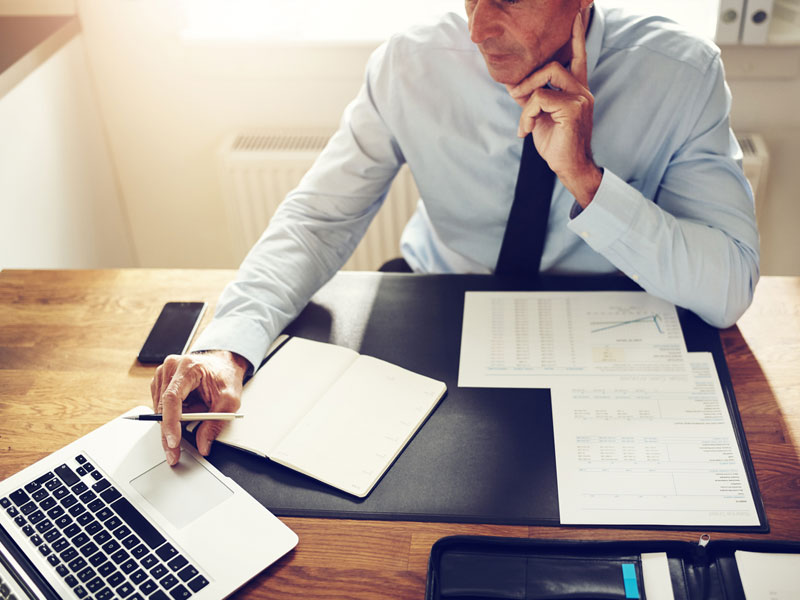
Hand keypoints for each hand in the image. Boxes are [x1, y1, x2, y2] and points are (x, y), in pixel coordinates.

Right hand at [150, 350, 248, 465]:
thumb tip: (203, 445)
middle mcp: (171, 368)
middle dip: (168, 433)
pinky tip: (187, 412)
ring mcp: (163, 374)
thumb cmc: (226, 376)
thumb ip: (215, 423)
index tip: (173, 442)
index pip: (172, 398)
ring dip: (172, 423)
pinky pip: (161, 407)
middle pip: (162, 407)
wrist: (224, 364)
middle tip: (173, 454)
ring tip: (195, 417)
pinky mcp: (161, 382)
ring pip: (160, 409)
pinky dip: (172, 416)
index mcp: (188, 367)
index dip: (171, 422)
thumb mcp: (229, 400)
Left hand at [506, 11, 601, 207]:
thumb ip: (530, 98)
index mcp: (577, 90)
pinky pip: (540, 98)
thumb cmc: (557, 144)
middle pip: (555, 64)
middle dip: (529, 78)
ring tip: (522, 121)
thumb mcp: (539, 117)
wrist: (569, 168)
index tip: (579, 12)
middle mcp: (582, 91)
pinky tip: (526, 131)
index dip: (577, 34)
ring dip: (526, 97)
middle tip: (514, 95)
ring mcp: (580, 99)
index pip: (578, 57)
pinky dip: (527, 114)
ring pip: (546, 79)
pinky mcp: (573, 109)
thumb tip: (513, 85)